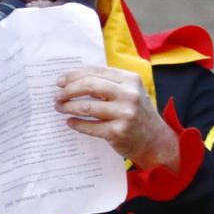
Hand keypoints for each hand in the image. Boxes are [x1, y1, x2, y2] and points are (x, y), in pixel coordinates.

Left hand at [54, 66, 181, 170]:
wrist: (156, 141)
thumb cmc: (137, 114)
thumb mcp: (130, 92)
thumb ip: (108, 84)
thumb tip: (74, 80)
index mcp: (130, 80)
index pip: (95, 72)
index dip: (74, 76)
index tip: (60, 82)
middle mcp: (129, 94)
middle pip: (89, 86)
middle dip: (68, 90)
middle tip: (57, 96)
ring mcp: (124, 113)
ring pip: (86, 107)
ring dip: (68, 107)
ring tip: (59, 107)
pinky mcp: (118, 132)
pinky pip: (90, 126)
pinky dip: (76, 124)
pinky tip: (70, 122)